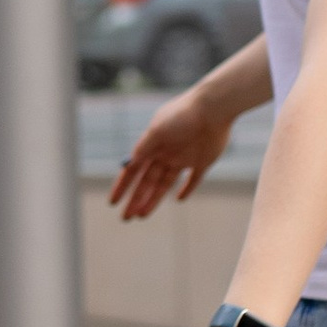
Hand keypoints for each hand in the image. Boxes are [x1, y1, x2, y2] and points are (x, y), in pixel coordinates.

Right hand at [110, 80, 232, 222]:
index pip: (133, 170)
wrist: (214, 108)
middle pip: (146, 181)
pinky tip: (178, 199)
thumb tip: (128, 164)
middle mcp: (165, 153)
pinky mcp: (202, 161)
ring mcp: (183, 158)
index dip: (122, 187)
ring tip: (142, 216)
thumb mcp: (157, 130)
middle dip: (135, 199)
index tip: (113, 202)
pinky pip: (192, 180)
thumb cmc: (183, 115)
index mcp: (152, 144)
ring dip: (153, 200)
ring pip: (164, 184)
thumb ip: (144, 147)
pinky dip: (186, 189)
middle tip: (126, 218)